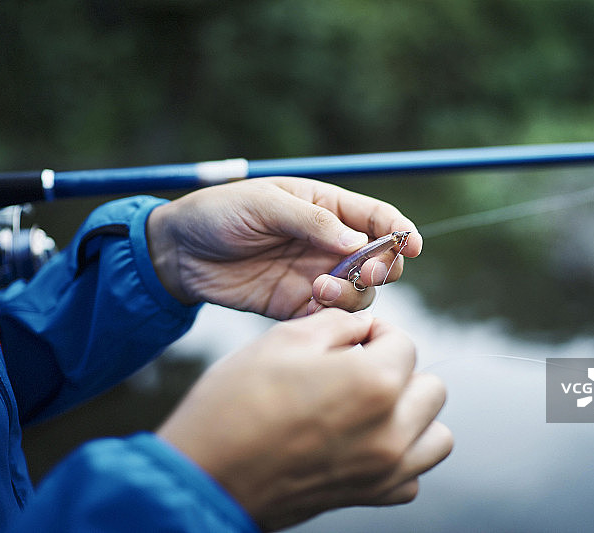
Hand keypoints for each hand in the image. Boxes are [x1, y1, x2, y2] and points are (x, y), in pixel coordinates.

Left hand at [146, 177, 421, 317]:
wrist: (180, 252)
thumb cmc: (221, 213)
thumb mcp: (264, 204)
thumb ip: (311, 221)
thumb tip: (356, 241)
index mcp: (327, 207)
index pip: (377, 217)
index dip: (401, 231)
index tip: (413, 246)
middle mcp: (329, 243)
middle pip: (379, 259)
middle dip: (383, 267)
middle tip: (367, 272)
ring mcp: (316, 275)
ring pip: (360, 292)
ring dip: (351, 294)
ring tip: (318, 290)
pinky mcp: (298, 305)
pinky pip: (330, 317)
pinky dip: (330, 318)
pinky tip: (309, 309)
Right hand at [157, 309, 452, 530]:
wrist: (206, 473)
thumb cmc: (236, 402)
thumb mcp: (284, 340)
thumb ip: (339, 325)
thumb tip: (364, 326)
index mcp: (374, 383)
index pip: (404, 344)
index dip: (378, 332)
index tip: (355, 337)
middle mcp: (391, 430)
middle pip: (430, 388)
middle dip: (400, 370)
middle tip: (360, 368)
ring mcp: (384, 470)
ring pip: (436, 436)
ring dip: (413, 414)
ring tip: (373, 406)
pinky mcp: (369, 496)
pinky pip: (412, 476)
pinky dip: (400, 457)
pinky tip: (365, 442)